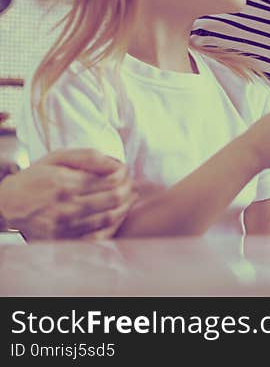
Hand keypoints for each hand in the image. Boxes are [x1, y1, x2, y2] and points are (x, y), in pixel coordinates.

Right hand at [0, 149, 135, 239]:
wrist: (6, 205)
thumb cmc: (34, 177)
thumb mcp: (57, 158)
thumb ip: (87, 157)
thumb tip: (115, 162)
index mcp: (65, 183)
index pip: (111, 179)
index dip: (123, 173)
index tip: (123, 170)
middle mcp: (66, 207)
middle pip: (115, 198)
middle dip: (128, 188)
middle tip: (130, 183)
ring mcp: (65, 226)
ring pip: (110, 217)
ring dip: (126, 206)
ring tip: (129, 197)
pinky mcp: (64, 240)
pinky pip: (99, 235)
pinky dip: (114, 224)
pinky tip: (117, 215)